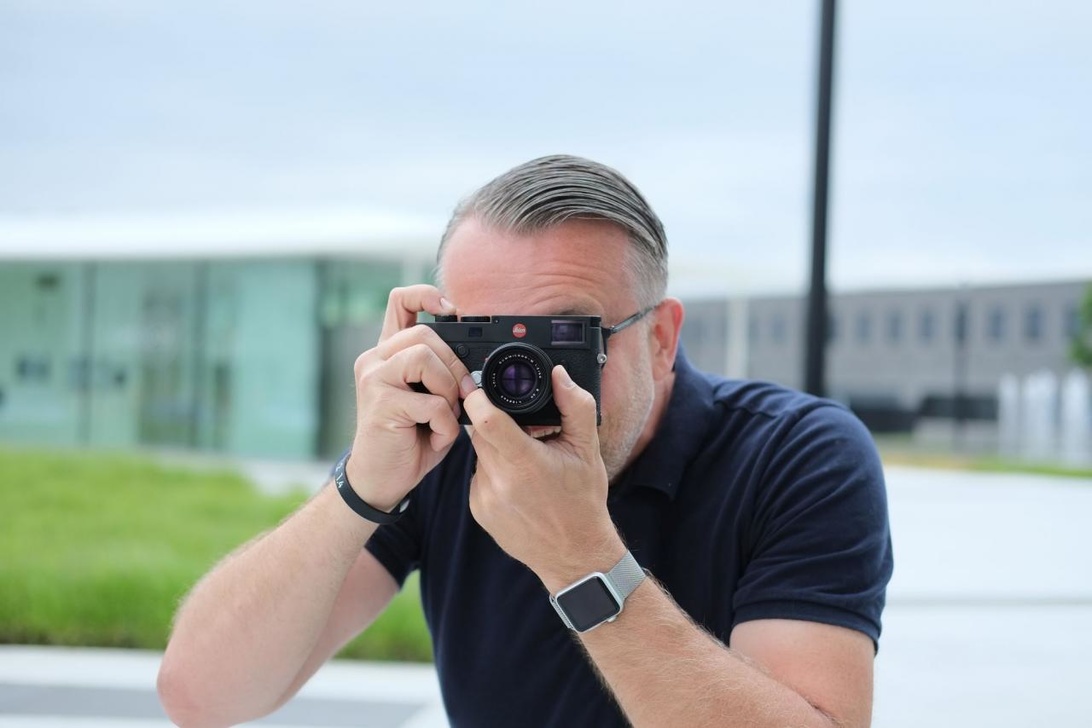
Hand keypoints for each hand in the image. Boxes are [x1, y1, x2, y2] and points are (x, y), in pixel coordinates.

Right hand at [346, 285, 475, 510]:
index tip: (451, 310)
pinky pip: (431, 403)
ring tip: (444, 416)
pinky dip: (445, 425)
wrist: (380, 480)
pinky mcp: (380, 403)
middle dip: (453, 366)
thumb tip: (475, 364)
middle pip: (425, 334)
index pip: (399, 301)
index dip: (426, 294)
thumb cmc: (409, 439)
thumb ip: (442, 374)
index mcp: (387, 353)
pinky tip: (435, 438)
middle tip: (459, 397)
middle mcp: (374, 360)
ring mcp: (373, 379)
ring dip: (448, 391)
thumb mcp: (429, 399)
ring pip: (424, 358)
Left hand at [464, 365, 623, 589]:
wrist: (573, 554)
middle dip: (496, 423)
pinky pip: (478, 476)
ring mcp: (485, 498)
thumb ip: (574, 406)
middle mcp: (499, 482)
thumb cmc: (582, 501)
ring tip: (525, 462)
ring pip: (480, 454)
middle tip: (521, 429)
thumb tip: (559, 375)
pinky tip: (516, 483)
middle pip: (480, 432)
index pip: (487, 420)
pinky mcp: (478, 510)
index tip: (475, 385)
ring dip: (496, 449)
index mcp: (525, 463)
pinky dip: (493, 471)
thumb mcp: (587, 450)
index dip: (478, 397)